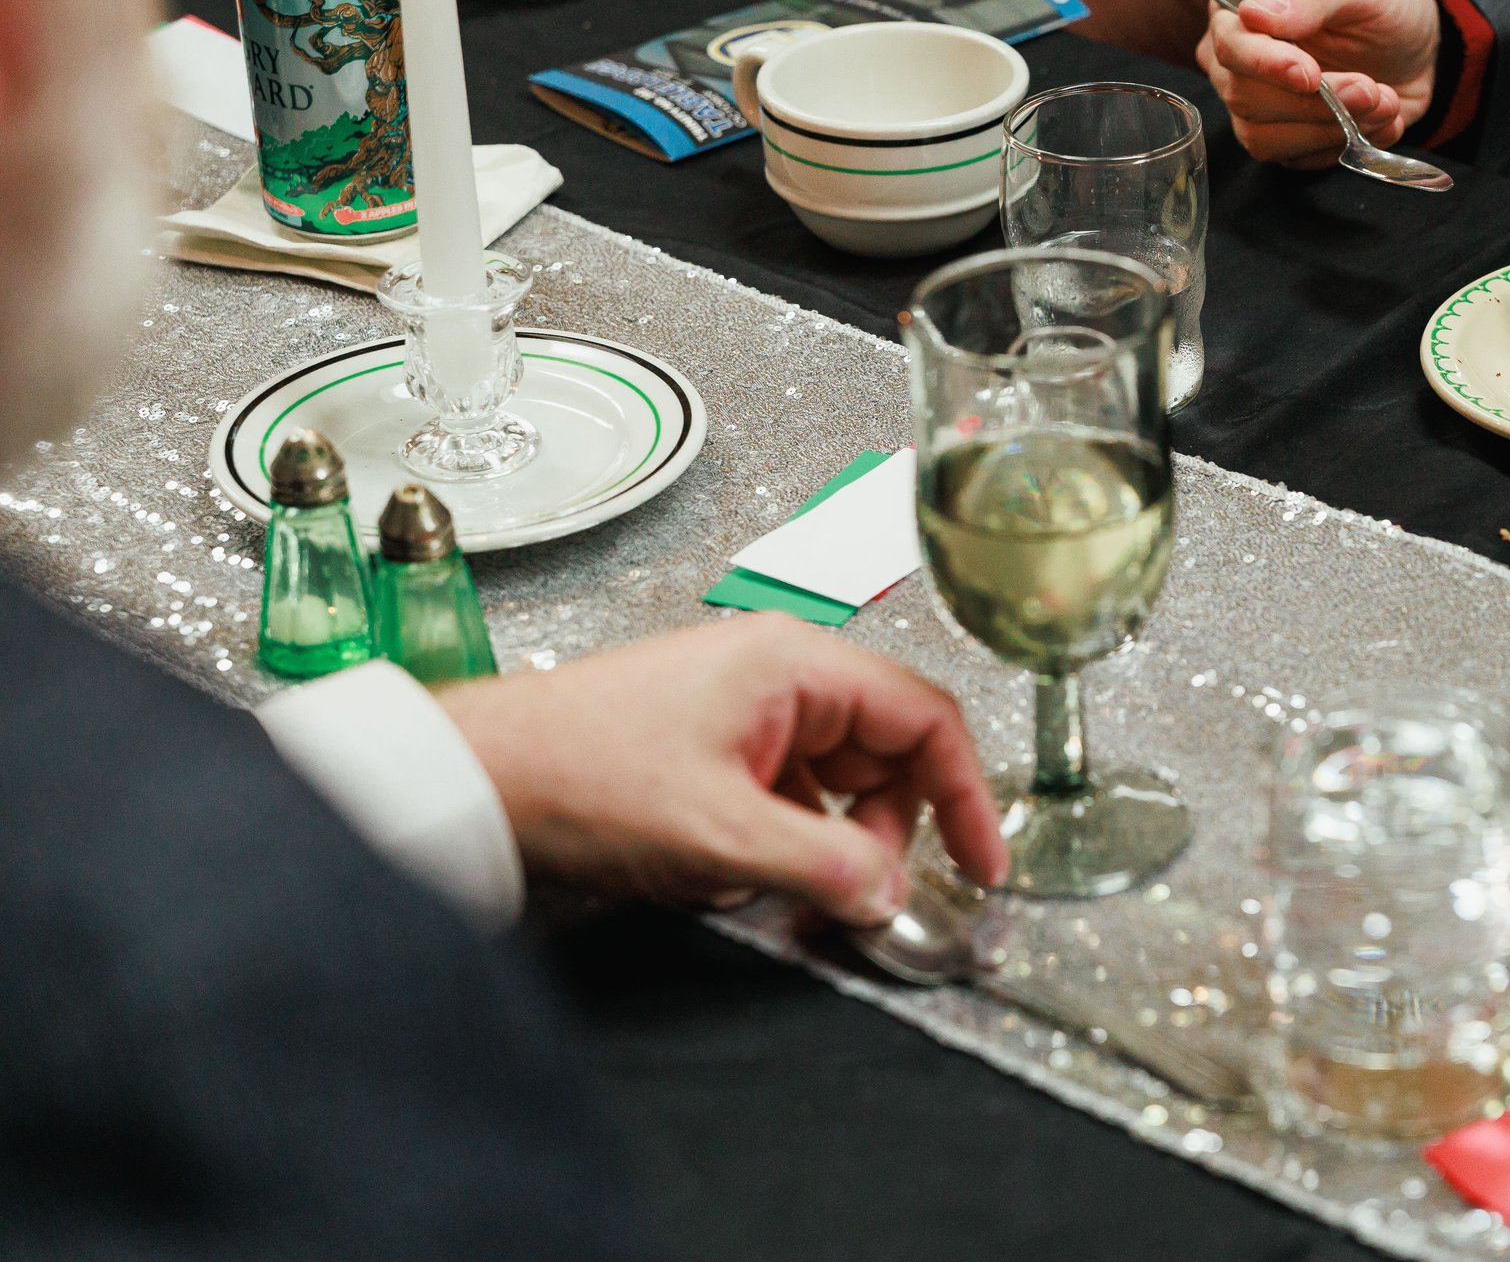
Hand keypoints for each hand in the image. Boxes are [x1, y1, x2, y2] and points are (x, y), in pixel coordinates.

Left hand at [439, 614, 1007, 925]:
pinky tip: (734, 872)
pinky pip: (789, 800)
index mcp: (794, 663)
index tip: (984, 861)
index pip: (924, 717)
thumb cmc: (575, 769)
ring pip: (836, 786)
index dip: (966, 794)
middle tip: (864, 894)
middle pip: (885, 755)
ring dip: (826, 844)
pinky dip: (782, 844)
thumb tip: (890, 892)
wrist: (476, 779)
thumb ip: (823, 865)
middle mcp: (778, 676)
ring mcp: (746, 712)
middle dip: (883, 833)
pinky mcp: (716, 750)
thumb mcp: (719, 835)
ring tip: (778, 882)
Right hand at [1196, 0, 1441, 167]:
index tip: (1310, 75)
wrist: (1414, 46)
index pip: (1230, 44)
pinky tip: (1381, 121)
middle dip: (1314, 103)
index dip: (1265, 64)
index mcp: (1245, 5)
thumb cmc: (1380, 4)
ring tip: (1384, 103)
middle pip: (1244, 97)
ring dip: (1331, 128)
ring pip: (1263, 138)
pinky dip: (1344, 145)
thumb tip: (1252, 13)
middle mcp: (1240, 59)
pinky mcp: (1285, 138)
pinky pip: (1297, 159)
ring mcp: (1257, 103)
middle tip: (1370, 90)